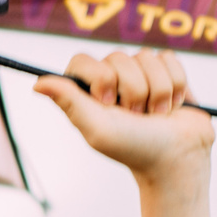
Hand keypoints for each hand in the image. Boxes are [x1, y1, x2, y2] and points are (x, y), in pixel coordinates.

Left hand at [35, 50, 215, 216]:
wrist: (179, 160)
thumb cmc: (136, 149)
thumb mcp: (98, 129)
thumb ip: (69, 101)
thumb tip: (37, 83)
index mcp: (88, 93)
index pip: (82, 61)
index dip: (99, 77)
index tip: (109, 104)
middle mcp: (112, 80)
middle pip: (119, 57)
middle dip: (134, 90)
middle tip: (137, 118)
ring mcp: (139, 74)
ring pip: (147, 57)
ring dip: (158, 91)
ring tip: (157, 115)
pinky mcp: (166, 72)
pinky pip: (168, 59)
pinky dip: (175, 85)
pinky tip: (172, 106)